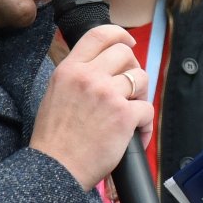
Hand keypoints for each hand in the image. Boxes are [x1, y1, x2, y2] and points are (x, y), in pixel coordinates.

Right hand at [30, 23, 152, 188]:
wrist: (55, 168)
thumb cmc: (54, 140)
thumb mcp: (55, 94)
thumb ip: (76, 78)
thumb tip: (100, 69)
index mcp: (69, 69)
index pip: (99, 34)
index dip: (119, 34)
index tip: (127, 43)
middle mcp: (88, 76)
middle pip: (125, 53)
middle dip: (132, 68)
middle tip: (130, 88)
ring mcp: (107, 94)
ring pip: (141, 78)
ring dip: (141, 95)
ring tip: (132, 112)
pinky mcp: (123, 115)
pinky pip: (147, 109)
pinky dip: (145, 125)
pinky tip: (136, 136)